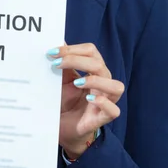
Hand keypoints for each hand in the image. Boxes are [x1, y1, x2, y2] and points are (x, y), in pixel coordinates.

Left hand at [48, 43, 123, 158]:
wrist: (63, 128)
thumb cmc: (65, 102)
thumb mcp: (60, 80)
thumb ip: (62, 62)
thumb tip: (55, 39)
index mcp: (93, 71)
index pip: (91, 52)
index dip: (73, 49)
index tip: (52, 52)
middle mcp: (103, 83)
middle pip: (99, 65)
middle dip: (76, 60)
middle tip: (56, 64)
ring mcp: (106, 101)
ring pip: (115, 86)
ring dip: (96, 81)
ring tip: (77, 83)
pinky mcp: (103, 118)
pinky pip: (113, 110)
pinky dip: (104, 102)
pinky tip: (90, 99)